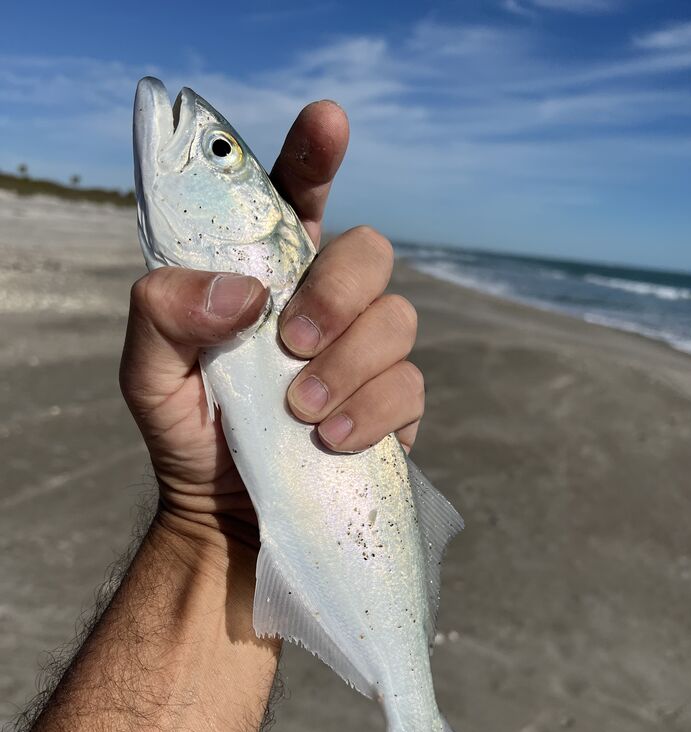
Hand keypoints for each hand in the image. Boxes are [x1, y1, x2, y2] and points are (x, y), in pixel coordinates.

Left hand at [120, 102, 424, 540]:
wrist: (228, 516)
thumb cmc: (189, 433)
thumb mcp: (147, 374)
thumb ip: (162, 314)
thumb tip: (244, 292)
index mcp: (267, 278)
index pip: (296, 198)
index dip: (316, 154)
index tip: (328, 122)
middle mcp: (325, 305)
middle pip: (371, 251)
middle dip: (339, 292)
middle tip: (292, 344)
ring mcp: (366, 354)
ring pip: (398, 319)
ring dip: (349, 364)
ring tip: (301, 412)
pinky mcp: (394, 406)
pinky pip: (411, 387)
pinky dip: (372, 412)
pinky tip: (329, 442)